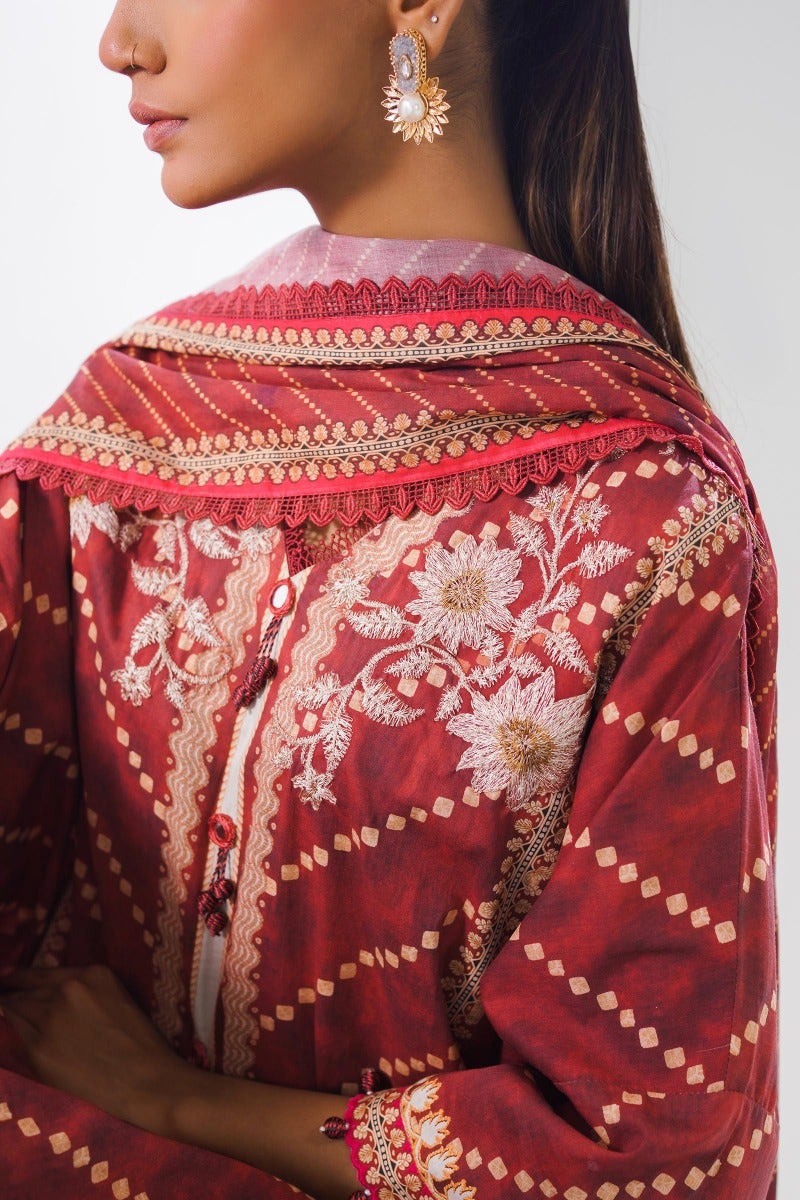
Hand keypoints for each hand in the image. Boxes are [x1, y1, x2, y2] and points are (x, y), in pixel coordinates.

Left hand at [0, 964, 195, 1133]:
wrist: (149, 1084)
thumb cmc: (143, 1048)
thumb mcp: (118, 1001)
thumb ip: (85, 993)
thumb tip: (49, 999)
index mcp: (93, 974)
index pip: (37, 973)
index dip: (17, 981)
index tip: (7, 986)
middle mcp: (68, 988)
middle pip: (22, 991)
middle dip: (12, 1000)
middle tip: (5, 1008)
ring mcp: (51, 1017)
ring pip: (13, 1010)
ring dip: (11, 1017)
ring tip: (12, 1024)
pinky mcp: (39, 1048)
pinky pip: (14, 1035)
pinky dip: (11, 1035)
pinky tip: (15, 1040)